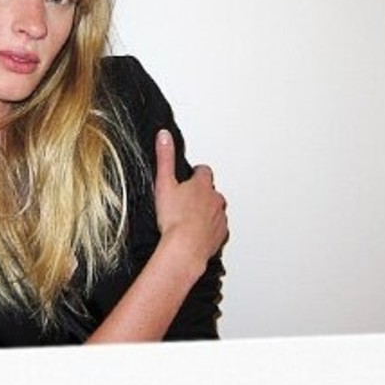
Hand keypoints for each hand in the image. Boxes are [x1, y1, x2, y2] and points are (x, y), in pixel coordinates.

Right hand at [153, 129, 227, 271]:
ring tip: (190, 220)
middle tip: (186, 201)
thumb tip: (164, 135)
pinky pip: (218, 229)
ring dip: (207, 212)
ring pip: (216, 210)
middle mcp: (215, 200)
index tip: (190, 176)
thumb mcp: (164, 184)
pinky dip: (210, 230)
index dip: (196, 173)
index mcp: (202, 185)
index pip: (204, 171)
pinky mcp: (220, 236)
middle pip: (212, 192)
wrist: (185, 249)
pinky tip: (197, 235)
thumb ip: (165, 158)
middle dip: (202, 194)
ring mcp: (220, 218)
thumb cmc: (174, 219)